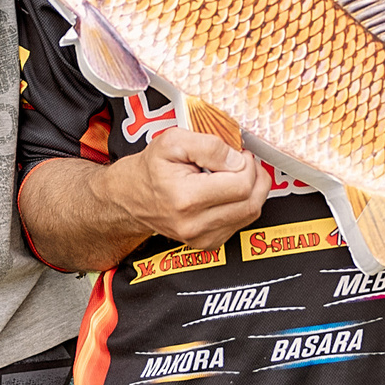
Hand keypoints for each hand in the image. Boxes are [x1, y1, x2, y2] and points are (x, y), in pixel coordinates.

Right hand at [98, 127, 266, 249]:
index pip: (241, 185)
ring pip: (251, 214)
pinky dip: (242, 204)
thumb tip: (237, 159)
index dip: (247, 164)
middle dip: (254, 176)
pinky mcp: (208, 243)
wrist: (130, 197)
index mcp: (186, 198)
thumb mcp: (172, 141)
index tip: (238, 154)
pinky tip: (227, 192)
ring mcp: (202, 238)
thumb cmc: (150, 169)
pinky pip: (241, 223)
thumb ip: (209, 145)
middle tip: (241, 161)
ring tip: (235, 174)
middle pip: (251, 202)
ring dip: (252, 190)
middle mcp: (194, 224)